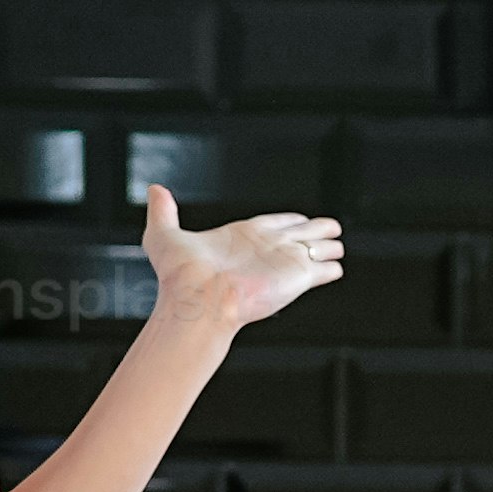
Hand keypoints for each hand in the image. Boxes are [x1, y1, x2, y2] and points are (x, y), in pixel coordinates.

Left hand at [141, 180, 344, 331]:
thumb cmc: (181, 275)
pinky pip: (322, 268)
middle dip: (314, 229)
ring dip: (326, 245)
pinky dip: (330, 266)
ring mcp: (284, 263)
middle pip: (298, 233)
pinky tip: (336, 265)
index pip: (273, 223)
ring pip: (314, 248)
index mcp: (242, 236)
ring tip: (337, 242)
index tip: (298, 217)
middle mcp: (266, 249)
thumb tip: (155, 190)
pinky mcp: (298, 276)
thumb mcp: (165, 235)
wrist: (199, 301)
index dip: (287, 219)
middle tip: (330, 226)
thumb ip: (162, 212)